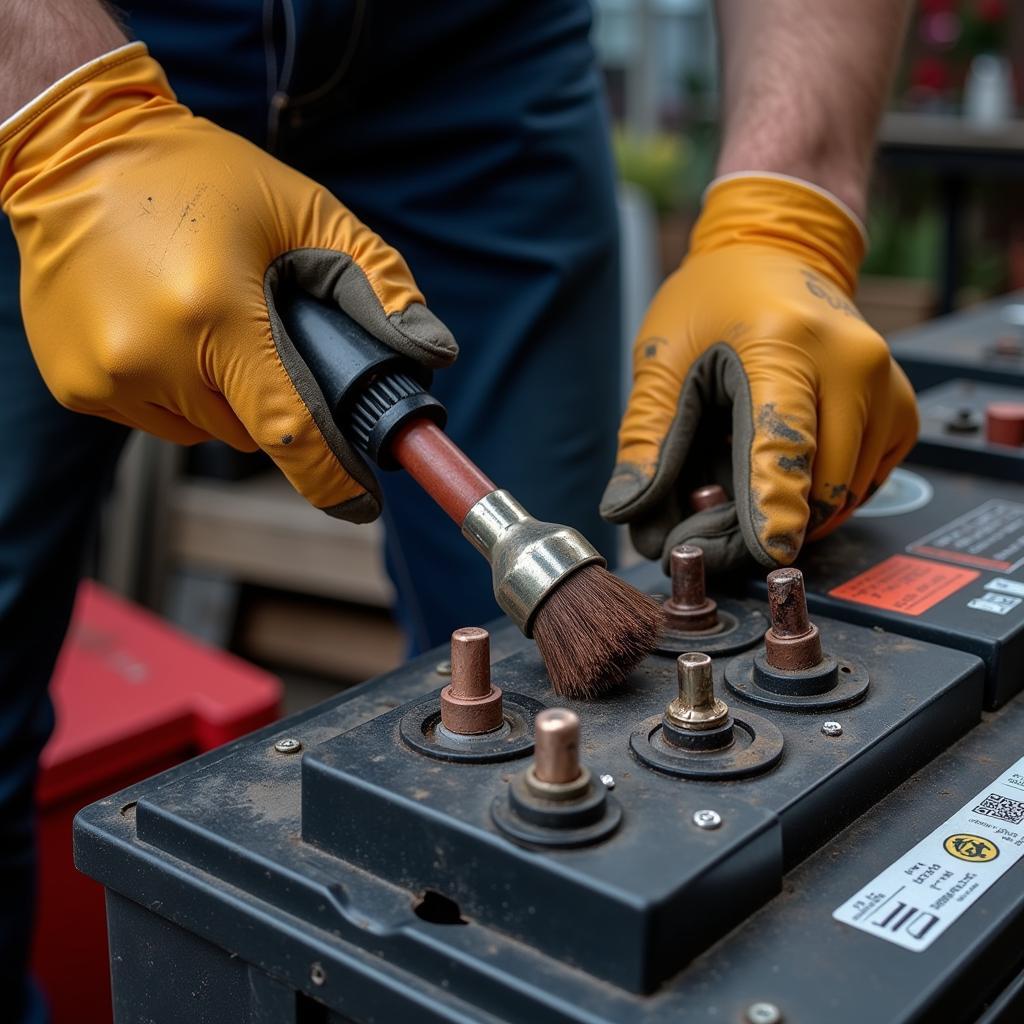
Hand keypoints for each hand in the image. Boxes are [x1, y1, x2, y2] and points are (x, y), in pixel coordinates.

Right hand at [0, 44, 455, 521]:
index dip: (331, 476)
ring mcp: (104, 376)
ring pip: (204, 430)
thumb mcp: (305, 207)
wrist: (73, 151)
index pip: (287, 429)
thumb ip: (379, 279)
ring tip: (205, 321)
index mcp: (212, 310)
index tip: (361, 500)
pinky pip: (156, 418)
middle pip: (251, 432)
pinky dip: (175, 391)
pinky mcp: (74, 384)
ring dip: (222, 396)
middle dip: (275, 400)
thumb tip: (433, 352)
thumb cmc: (200, 174)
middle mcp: (149, 354)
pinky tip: (162, 329)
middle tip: (264, 337)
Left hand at [600, 174, 917, 570]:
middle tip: (711, 533)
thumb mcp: (662, 360)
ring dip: (796, 514)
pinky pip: (865, 484)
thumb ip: (644, 440)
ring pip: (848, 493)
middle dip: (770, 524)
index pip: (785, 439)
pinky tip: (784, 474)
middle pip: (824, 481)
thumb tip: (628, 512)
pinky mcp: (902, 411)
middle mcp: (853, 362)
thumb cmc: (715, 299)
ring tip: (743, 491)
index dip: (775, 504)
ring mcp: (887, 386)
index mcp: (786, 341)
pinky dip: (823, 496)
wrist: (779, 252)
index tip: (771, 554)